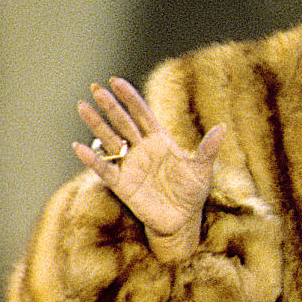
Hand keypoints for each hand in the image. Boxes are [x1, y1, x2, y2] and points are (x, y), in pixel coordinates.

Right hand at [74, 77, 224, 261]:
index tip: (115, 80)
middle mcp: (141, 149)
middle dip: (110, 106)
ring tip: (83, 107)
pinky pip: (105, 169)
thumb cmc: (192, 193)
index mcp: (159, 141)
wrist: (181, 221)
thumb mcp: (202, 170)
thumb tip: (222, 129)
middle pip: (123, 123)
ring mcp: (130, 166)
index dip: (129, 97)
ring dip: (97, 125)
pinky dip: (92, 159)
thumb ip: (207, 150)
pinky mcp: (122, 185)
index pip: (141, 113)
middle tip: (95, 89)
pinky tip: (79, 147)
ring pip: (110, 141)